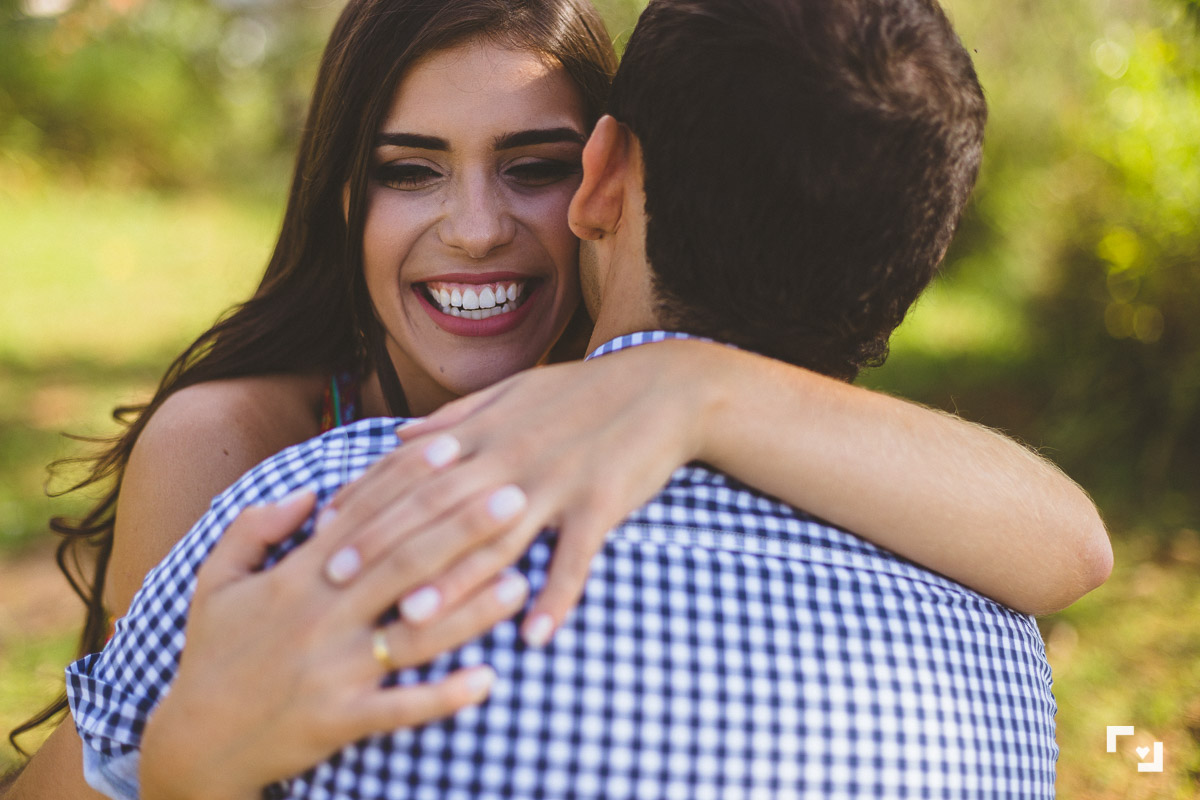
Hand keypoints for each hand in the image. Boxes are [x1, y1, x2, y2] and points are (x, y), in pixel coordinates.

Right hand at [140, 489, 528, 799]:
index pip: (364, 516)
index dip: (410, 480)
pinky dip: (444, 696)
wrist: (194, 745)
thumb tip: (311, 491)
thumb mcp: (214, 581)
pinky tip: (488, 680)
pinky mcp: (339, 719)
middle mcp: (321, 617)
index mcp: (297, 577)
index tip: (455, 449)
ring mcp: (333, 670)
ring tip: (521, 584)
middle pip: (404, 564)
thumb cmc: (213, 654)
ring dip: (472, 610)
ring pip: (414, 634)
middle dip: (462, 529)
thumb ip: (255, 527)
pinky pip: (401, 709)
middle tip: (515, 498)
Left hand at [317, 339, 722, 646]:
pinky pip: (576, 556)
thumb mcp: (515, 391)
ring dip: (455, 580)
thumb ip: (455, 416)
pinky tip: (535, 636)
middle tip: (338, 583)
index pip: (413, 468)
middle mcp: (512, 455)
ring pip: (496, 536)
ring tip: (413, 619)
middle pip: (438, 505)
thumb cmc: (585, 391)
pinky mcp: (602, 502)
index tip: (323, 530)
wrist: (664, 387)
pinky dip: (557, 595)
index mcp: (486, 429)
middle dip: (384, 543)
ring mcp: (557, 480)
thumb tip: (400, 436)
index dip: (367, 499)